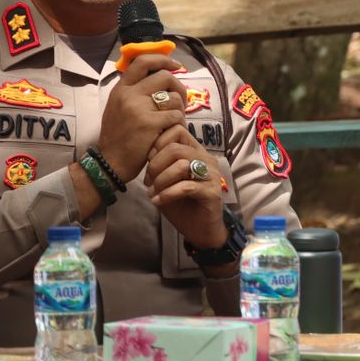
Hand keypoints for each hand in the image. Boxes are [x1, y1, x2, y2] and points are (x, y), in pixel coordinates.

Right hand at [98, 53, 187, 182]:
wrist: (110, 163)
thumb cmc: (118, 137)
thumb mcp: (118, 108)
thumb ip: (134, 92)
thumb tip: (159, 76)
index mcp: (121, 89)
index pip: (142, 61)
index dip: (163, 59)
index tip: (176, 65)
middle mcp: (129, 94)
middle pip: (164, 77)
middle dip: (179, 87)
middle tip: (182, 100)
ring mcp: (139, 108)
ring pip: (174, 98)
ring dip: (180, 109)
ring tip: (175, 120)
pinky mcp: (150, 123)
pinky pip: (176, 116)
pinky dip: (179, 124)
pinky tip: (172, 132)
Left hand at [144, 123, 225, 248]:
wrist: (200, 231)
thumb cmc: (181, 204)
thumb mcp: (166, 180)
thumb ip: (160, 164)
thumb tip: (147, 152)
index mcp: (195, 151)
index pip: (177, 130)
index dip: (158, 143)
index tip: (149, 161)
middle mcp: (206, 159)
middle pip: (175, 148)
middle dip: (156, 165)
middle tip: (149, 181)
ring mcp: (211, 175)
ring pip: (181, 165)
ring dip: (161, 180)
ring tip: (154, 192)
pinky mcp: (212, 192)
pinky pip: (186, 187)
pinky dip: (167, 194)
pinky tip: (158, 201)